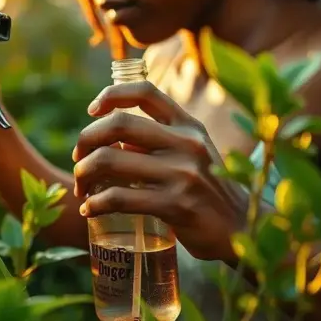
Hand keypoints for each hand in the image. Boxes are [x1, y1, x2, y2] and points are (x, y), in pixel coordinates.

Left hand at [72, 81, 248, 262]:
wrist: (243, 229)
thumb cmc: (207, 191)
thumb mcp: (192, 155)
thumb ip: (158, 142)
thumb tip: (111, 139)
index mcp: (188, 125)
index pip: (145, 92)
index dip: (111, 95)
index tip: (91, 112)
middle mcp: (186, 143)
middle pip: (117, 124)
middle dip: (85, 141)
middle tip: (78, 161)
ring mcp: (182, 173)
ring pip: (110, 160)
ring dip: (83, 174)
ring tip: (81, 189)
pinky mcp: (176, 205)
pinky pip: (119, 198)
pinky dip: (95, 204)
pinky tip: (89, 211)